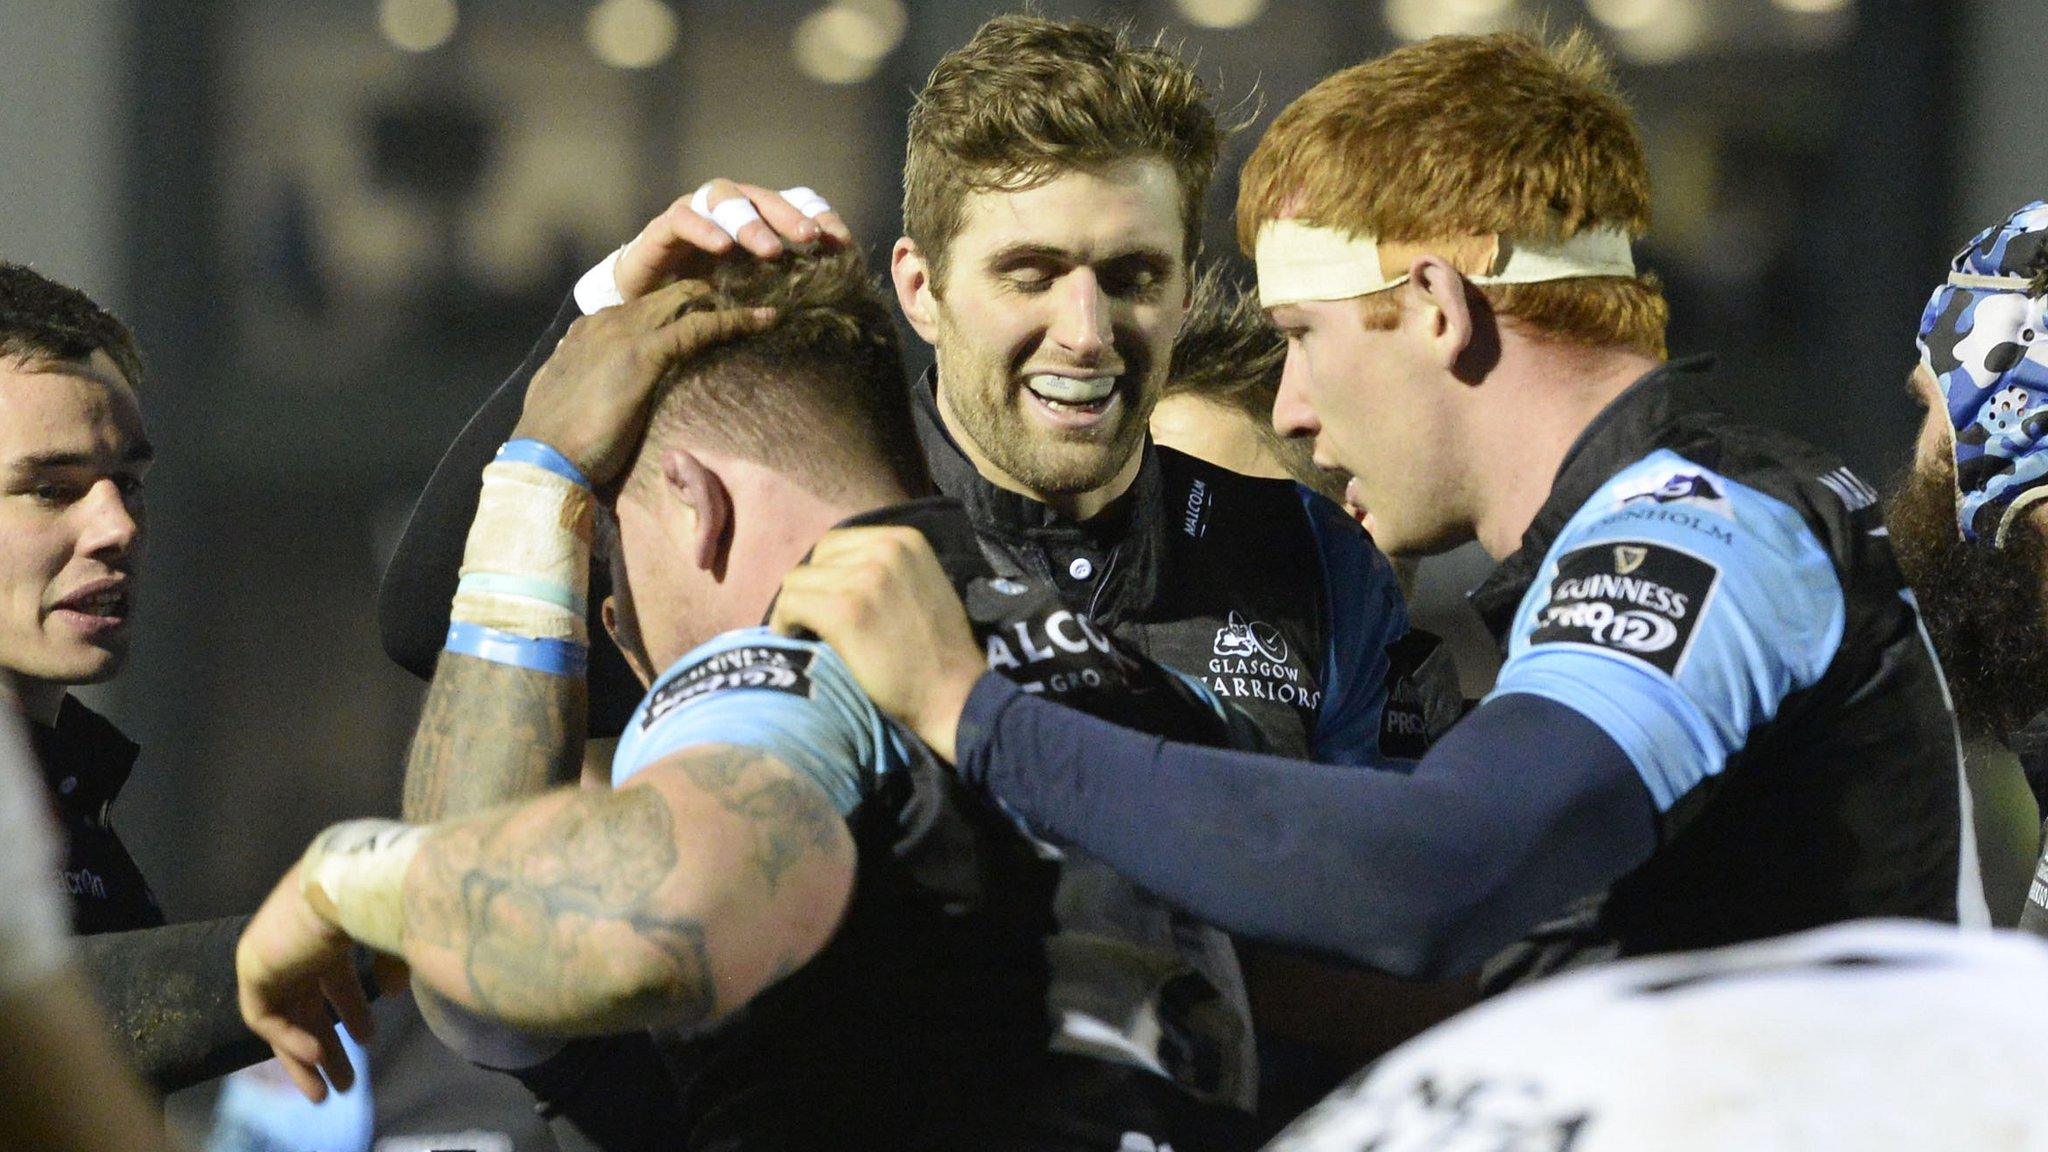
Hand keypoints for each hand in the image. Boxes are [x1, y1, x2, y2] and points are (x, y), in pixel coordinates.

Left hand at [235, 862, 377, 1101]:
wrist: (351, 881)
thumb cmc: (381, 904)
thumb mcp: (393, 939)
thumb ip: (391, 964)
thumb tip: (395, 990)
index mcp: (330, 931)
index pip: (334, 981)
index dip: (351, 1013)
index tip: (368, 1041)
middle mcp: (299, 944)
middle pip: (309, 1007)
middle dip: (328, 1048)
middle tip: (344, 1083)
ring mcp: (273, 954)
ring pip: (284, 1018)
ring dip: (304, 1057)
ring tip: (323, 1093)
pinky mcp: (254, 965)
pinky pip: (264, 1016)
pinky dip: (287, 1038)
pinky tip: (315, 1054)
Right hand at [511, 279, 776, 489]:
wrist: (543, 457)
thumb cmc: (557, 442)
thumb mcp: (568, 400)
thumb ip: (585, 383)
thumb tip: (596, 393)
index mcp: (589, 330)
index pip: (644, 307)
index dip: (679, 309)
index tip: (710, 315)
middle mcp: (607, 321)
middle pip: (669, 295)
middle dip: (710, 294)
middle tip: (752, 298)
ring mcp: (625, 333)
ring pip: (687, 300)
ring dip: (728, 300)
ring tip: (765, 303)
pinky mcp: (643, 353)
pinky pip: (700, 326)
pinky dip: (736, 320)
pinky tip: (767, 319)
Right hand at [613, 179, 854, 300]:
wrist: (648, 310)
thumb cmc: (707, 301)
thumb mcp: (751, 296)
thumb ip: (782, 290)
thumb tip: (825, 304)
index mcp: (758, 222)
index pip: (795, 203)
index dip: (820, 216)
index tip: (841, 241)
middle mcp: (729, 210)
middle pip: (763, 198)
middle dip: (789, 216)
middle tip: (810, 237)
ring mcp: (695, 214)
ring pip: (724, 198)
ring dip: (750, 222)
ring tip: (770, 250)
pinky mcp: (663, 228)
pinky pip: (683, 217)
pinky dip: (703, 229)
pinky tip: (722, 247)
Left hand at [770, 527, 985, 760]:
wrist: (953, 693)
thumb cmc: (939, 650)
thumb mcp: (921, 584)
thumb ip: (885, 568)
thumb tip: (836, 572)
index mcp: (905, 539)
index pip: (840, 542)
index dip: (827, 572)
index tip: (827, 598)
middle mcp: (885, 548)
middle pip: (817, 557)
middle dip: (813, 586)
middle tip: (815, 617)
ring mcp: (865, 577)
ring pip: (798, 581)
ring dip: (797, 606)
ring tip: (804, 629)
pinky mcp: (845, 609)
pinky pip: (791, 603)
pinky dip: (784, 621)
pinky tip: (792, 635)